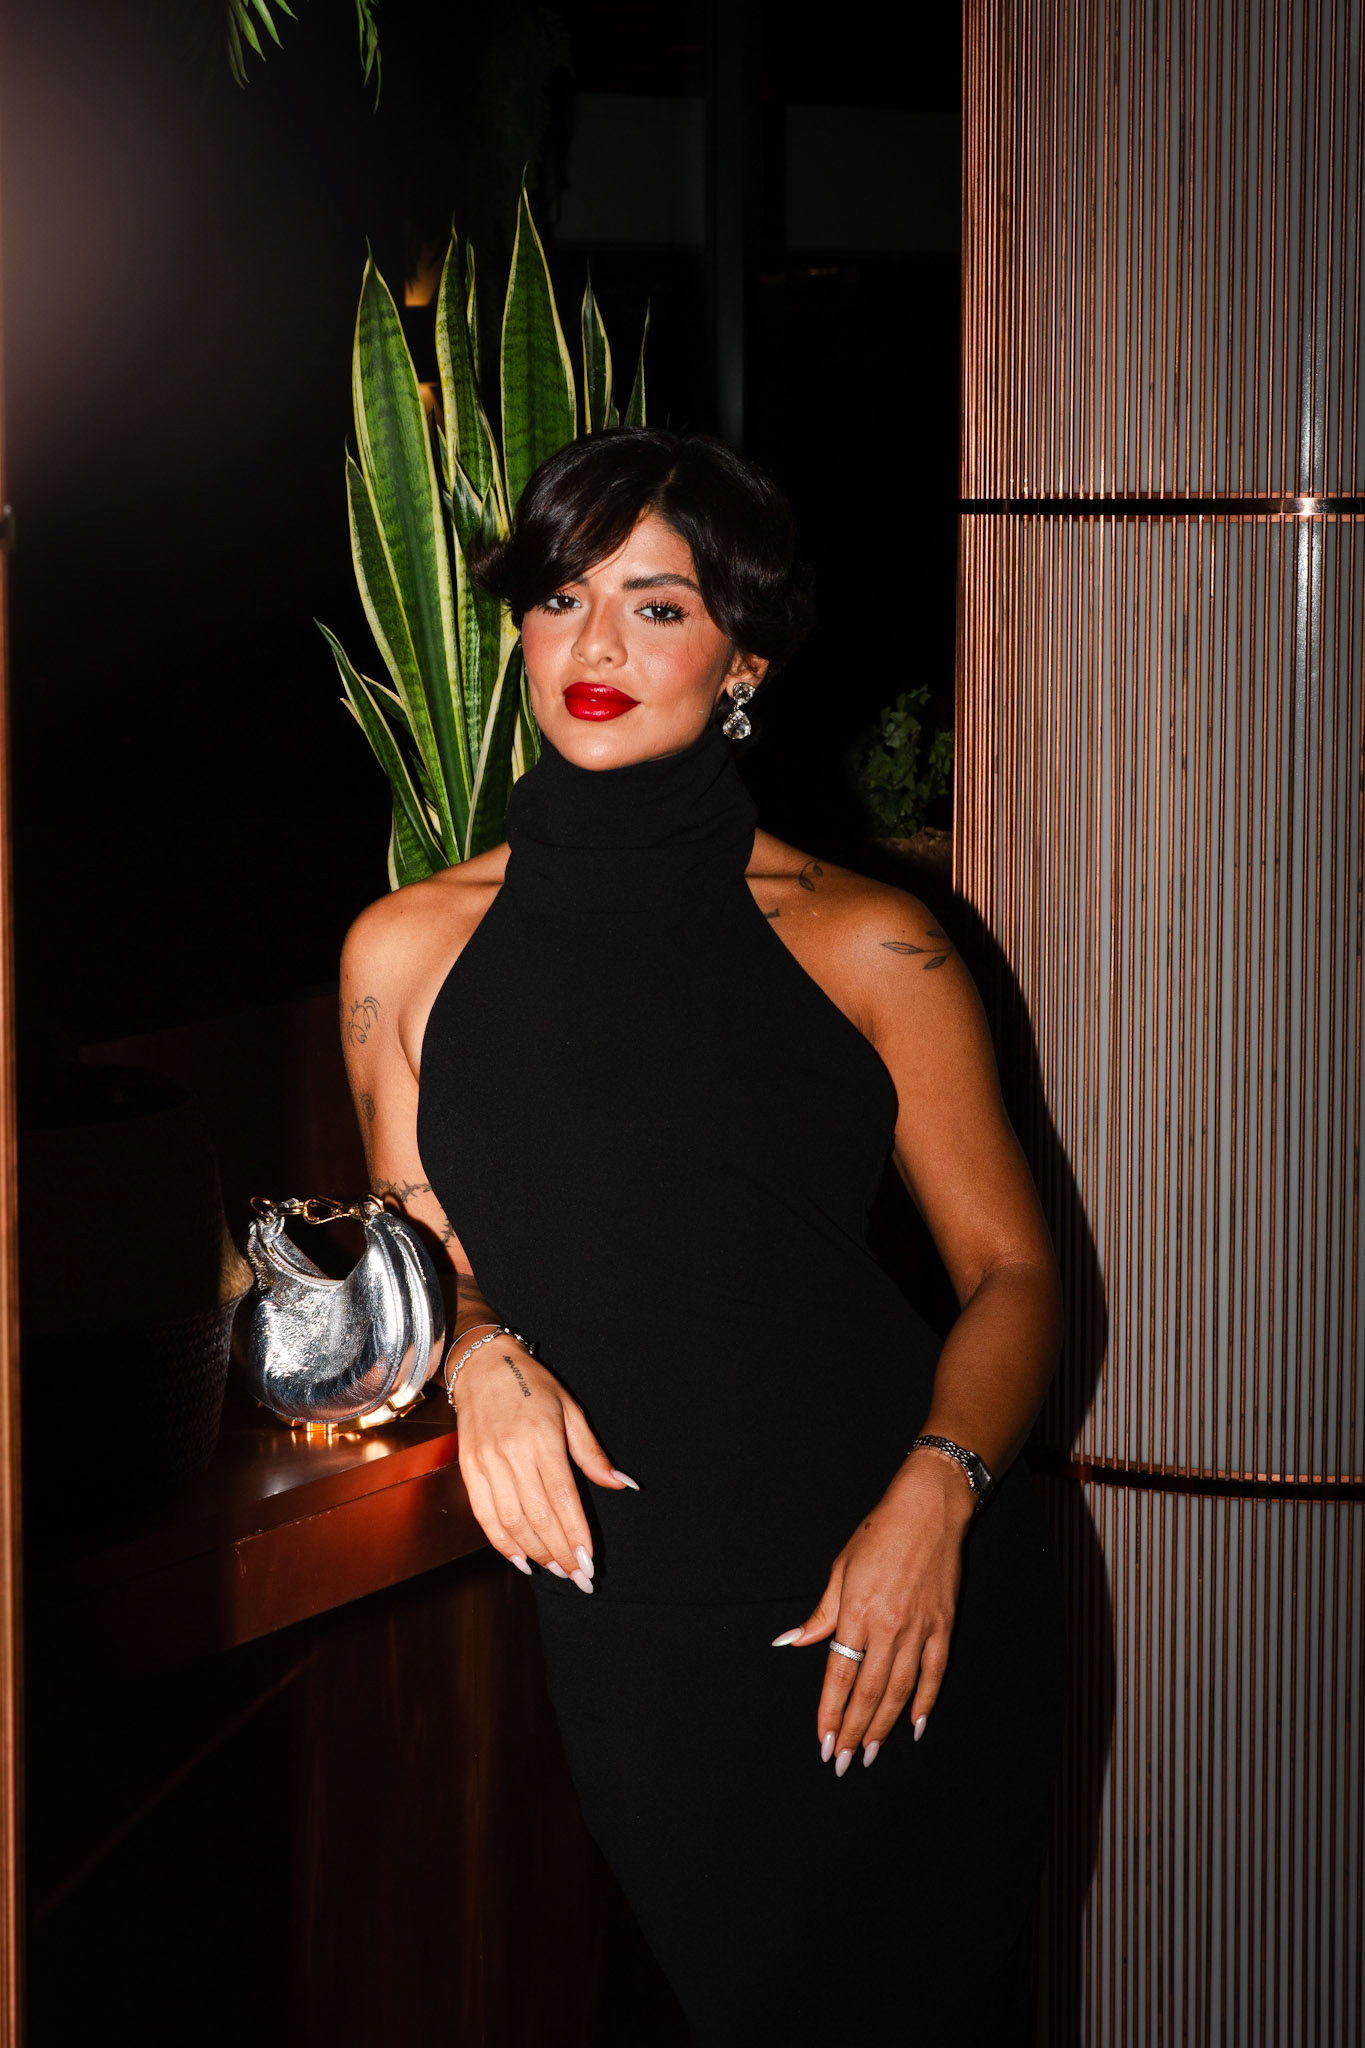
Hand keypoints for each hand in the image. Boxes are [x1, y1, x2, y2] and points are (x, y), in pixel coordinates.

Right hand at [450, 1333, 637, 1591]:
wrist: (482, 1365)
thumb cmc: (533, 1386)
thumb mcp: (571, 1411)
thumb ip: (593, 1454)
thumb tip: (623, 1485)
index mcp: (541, 1438)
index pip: (562, 1498)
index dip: (576, 1534)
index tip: (589, 1562)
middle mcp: (511, 1453)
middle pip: (538, 1517)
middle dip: (560, 1553)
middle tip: (579, 1578)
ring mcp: (485, 1463)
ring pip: (511, 1522)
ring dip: (535, 1552)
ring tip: (556, 1571)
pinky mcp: (468, 1468)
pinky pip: (484, 1515)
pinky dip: (502, 1543)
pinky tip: (521, 1560)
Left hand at [772, 1450, 975, 1771]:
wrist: (929, 1510)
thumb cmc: (879, 1534)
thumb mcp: (841, 1569)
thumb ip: (821, 1614)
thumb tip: (791, 1642)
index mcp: (857, 1611)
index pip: (839, 1675)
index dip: (829, 1713)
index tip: (822, 1741)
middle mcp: (888, 1626)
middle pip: (868, 1692)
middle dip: (852, 1731)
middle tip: (843, 1762)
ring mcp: (919, 1629)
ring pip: (900, 1691)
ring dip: (883, 1726)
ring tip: (870, 1753)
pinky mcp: (943, 1626)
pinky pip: (934, 1674)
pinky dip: (925, 1702)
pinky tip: (915, 1726)